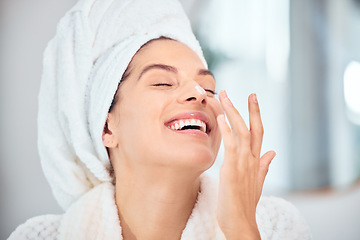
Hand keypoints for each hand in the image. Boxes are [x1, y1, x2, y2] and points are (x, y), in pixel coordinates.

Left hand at [216, 90, 275, 238]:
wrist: (240, 221)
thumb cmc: (245, 203)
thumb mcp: (257, 181)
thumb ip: (264, 165)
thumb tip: (273, 152)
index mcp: (256, 161)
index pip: (258, 132)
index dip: (256, 114)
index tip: (253, 99)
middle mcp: (252, 159)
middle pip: (253, 128)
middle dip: (250, 109)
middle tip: (247, 92)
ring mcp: (243, 163)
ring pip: (241, 132)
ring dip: (232, 112)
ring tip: (224, 96)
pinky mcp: (232, 169)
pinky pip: (231, 145)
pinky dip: (227, 130)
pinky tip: (221, 118)